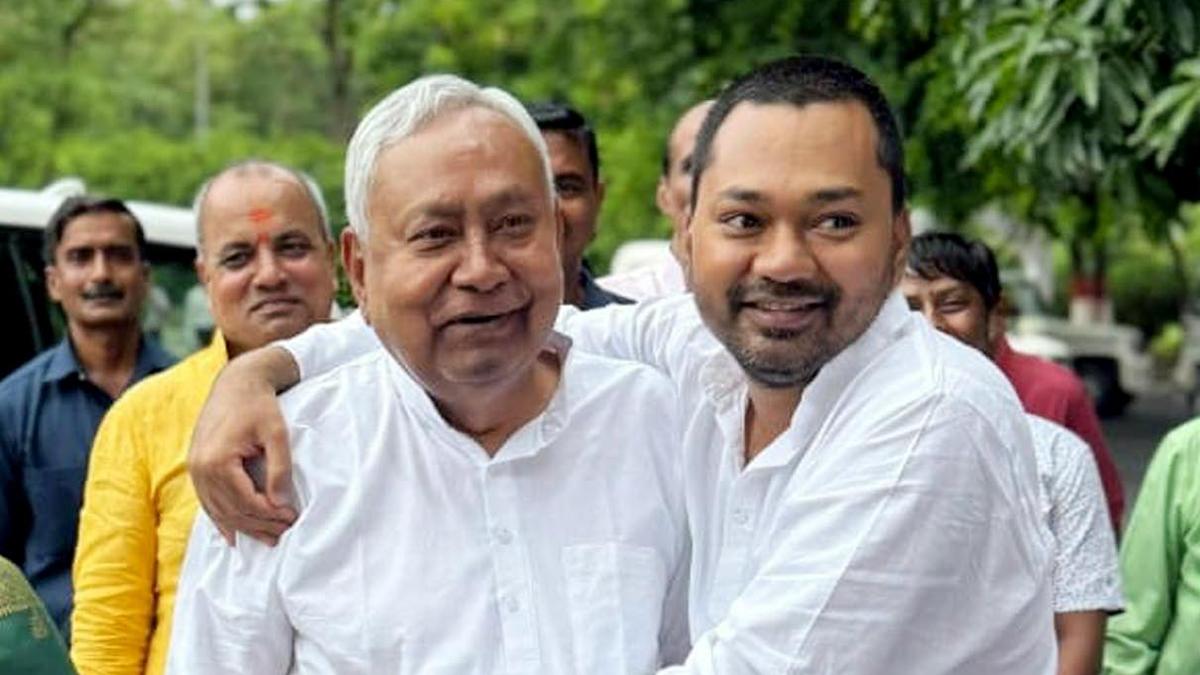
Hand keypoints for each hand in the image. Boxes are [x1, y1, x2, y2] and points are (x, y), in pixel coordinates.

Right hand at [187, 346, 300, 545]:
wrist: (236, 384)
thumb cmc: (259, 405)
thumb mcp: (277, 433)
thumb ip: (280, 468)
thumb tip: (280, 503)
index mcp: (217, 461)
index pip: (245, 502)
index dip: (269, 515)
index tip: (291, 519)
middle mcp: (200, 469)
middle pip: (231, 511)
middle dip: (259, 525)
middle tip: (284, 533)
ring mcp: (194, 470)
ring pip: (218, 511)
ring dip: (243, 527)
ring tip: (268, 537)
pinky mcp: (196, 468)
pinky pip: (207, 503)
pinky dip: (221, 521)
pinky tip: (233, 536)